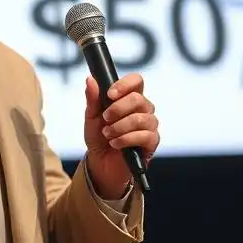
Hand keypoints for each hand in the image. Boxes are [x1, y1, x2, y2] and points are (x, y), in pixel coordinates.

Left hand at [83, 73, 159, 198]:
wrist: (101, 163)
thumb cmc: (99, 136)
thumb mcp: (91, 117)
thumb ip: (93, 98)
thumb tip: (90, 79)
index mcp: (130, 98)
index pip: (136, 81)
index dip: (124, 85)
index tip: (109, 94)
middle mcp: (143, 109)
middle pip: (138, 99)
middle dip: (118, 109)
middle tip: (105, 119)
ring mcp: (149, 125)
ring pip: (141, 118)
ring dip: (120, 126)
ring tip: (108, 134)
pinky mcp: (152, 142)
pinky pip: (145, 136)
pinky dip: (126, 139)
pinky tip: (115, 143)